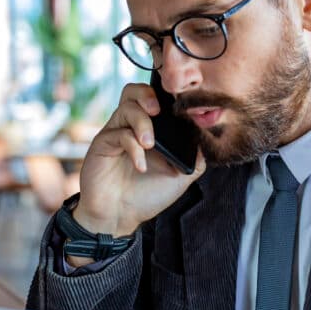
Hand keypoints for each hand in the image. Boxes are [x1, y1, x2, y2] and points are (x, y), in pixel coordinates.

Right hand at [73, 82, 204, 238]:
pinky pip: (117, 134)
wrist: (119, 218)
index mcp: (148, 129)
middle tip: (158, 111)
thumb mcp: (180, 178)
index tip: (181, 106)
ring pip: (126, 107)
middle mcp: (129, 127)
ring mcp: (114, 134)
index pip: (154, 99)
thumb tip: (207, 137)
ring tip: (150, 144)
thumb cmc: (145, 196)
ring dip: (142, 122)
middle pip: (133, 91)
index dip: (167, 96)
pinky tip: (140, 166)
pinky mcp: (102, 145)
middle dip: (147, 94)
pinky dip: (133, 147)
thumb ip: (195, 157)